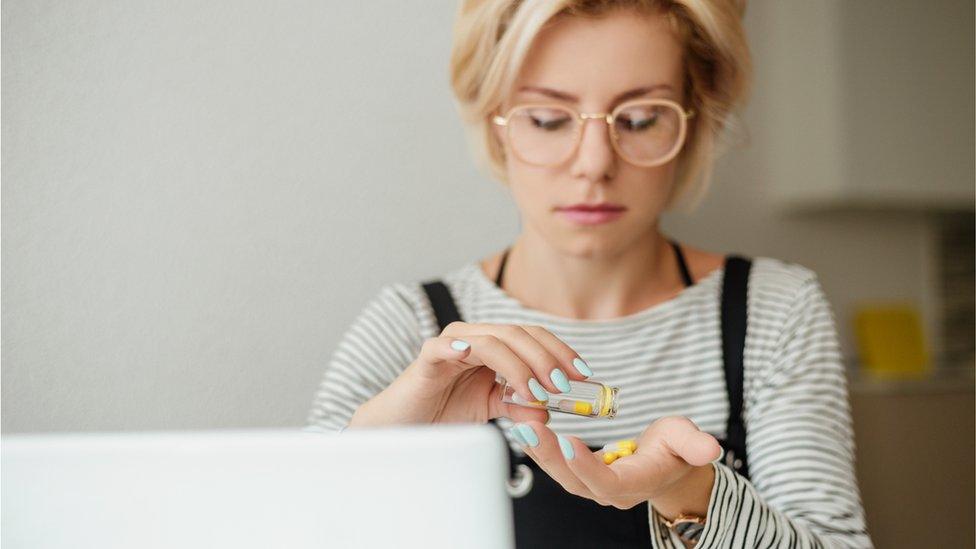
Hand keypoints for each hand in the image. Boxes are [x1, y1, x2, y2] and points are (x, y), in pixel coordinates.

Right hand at [348, 322, 592, 426]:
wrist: (404, 427)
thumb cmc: (445, 413)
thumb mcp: (493, 410)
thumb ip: (521, 407)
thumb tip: (549, 411)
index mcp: (494, 345)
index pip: (535, 337)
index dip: (561, 352)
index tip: (584, 375)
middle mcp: (475, 337)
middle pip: (520, 334)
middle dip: (547, 358)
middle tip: (565, 384)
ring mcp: (451, 343)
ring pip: (494, 340)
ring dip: (520, 365)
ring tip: (537, 391)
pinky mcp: (428, 356)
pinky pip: (447, 346)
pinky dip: (465, 349)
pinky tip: (477, 359)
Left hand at [509, 416, 722, 516]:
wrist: (669, 463)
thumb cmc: (677, 448)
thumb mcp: (687, 438)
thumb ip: (695, 444)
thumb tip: (710, 448)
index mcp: (636, 482)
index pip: (606, 482)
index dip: (585, 466)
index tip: (567, 440)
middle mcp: (610, 490)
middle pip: (574, 480)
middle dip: (548, 456)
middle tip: (528, 428)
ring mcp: (593, 485)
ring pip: (560, 473)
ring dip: (538, 451)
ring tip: (519, 425)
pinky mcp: (581, 474)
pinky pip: (557, 464)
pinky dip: (539, 447)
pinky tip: (523, 426)